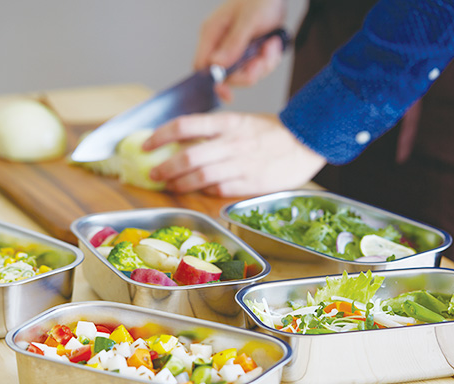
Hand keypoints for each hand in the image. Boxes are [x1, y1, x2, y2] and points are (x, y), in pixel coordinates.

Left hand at [145, 112, 326, 197]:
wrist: (306, 142)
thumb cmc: (272, 132)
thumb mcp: (241, 122)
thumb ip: (214, 131)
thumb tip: (182, 140)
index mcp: (228, 123)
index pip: (186, 125)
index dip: (161, 135)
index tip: (147, 144)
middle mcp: (231, 143)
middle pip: (189, 156)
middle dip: (165, 167)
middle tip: (153, 174)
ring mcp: (241, 165)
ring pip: (201, 177)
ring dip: (180, 183)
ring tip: (169, 185)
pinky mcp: (250, 183)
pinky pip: (219, 189)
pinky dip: (203, 191)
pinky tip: (196, 190)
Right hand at [195, 0, 286, 101]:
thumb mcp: (248, 20)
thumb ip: (233, 44)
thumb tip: (216, 65)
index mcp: (212, 34)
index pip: (202, 67)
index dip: (213, 83)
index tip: (227, 94)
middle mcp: (221, 45)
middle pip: (228, 76)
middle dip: (249, 72)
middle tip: (261, 60)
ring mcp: (236, 50)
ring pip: (246, 74)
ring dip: (263, 65)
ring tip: (272, 45)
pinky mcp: (250, 52)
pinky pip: (259, 68)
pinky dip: (270, 59)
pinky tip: (273, 43)